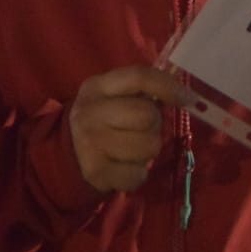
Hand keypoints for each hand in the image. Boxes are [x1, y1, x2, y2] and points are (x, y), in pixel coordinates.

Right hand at [69, 64, 187, 193]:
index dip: (167, 85)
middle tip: (144, 128)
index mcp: (97, 86)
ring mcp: (91, 144)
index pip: (138, 76)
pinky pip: (139, 175)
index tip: (187, 98)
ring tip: (134, 147)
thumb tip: (183, 90)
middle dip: (155, 124)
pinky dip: (138, 174)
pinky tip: (125, 167)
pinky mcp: (96, 173)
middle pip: (147, 115)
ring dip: (149, 149)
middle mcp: (91, 112)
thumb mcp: (112, 95)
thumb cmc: (101, 118)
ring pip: (148, 146)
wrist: (63, 154)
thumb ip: (141, 88)